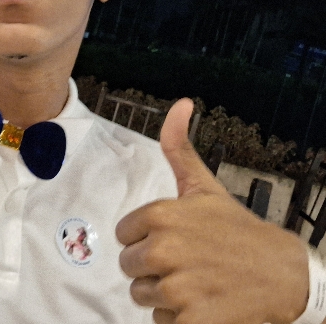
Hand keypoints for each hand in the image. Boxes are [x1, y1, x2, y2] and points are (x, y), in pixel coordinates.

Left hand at [116, 98, 309, 323]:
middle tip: (185, 262)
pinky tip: (203, 304)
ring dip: (163, 295)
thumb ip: (179, 146)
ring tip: (195, 282)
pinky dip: (179, 319)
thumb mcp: (203, 185)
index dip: (144, 238)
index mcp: (160, 215)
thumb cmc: (236, 228)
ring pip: (142, 296)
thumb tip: (180, 103)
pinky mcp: (191, 323)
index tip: (170, 238)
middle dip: (151, 267)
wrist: (281, 273)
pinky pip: (161, 323)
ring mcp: (177, 289)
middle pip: (129, 267)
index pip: (123, 235)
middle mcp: (163, 250)